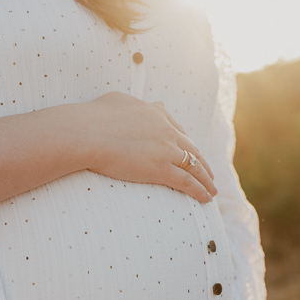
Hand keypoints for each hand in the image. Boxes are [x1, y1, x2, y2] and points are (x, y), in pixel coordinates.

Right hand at [80, 91, 216, 202]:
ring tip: (212, 190)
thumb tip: (151, 103)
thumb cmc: (94, 117)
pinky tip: (206, 198)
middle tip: (208, 173)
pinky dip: (199, 191)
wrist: (87, 132)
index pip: (177, 129)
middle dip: (202, 162)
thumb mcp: (118, 101)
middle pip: (191, 148)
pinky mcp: (161, 169)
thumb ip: (136, 103)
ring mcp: (166, 150)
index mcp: (156, 113)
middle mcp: (166, 130)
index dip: (186, 143)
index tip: (191, 151)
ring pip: (194, 166)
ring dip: (206, 179)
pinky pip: (187, 182)